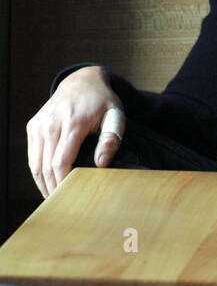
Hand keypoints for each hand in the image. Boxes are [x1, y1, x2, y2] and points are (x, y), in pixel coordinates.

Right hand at [26, 67, 124, 198]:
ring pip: (35, 165)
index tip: (72, 197)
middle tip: (64, 204)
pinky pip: (32, 157)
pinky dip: (38, 173)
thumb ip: (111, 139)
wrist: (81, 80)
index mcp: (73, 121)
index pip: (61, 162)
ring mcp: (39, 124)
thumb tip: (101, 165)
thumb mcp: (115, 115)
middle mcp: (51, 122)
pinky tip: (49, 183)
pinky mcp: (33, 126)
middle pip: (46, 167)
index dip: (64, 183)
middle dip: (54, 188)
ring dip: (44, 184)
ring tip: (56, 198)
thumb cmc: (101, 101)